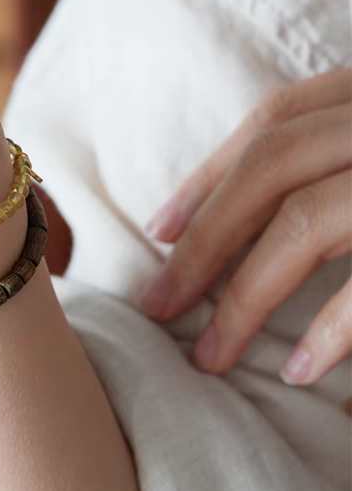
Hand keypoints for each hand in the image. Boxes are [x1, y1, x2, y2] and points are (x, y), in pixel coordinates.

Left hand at [140, 68, 351, 386]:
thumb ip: (326, 162)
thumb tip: (225, 227)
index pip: (276, 119)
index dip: (207, 176)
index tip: (157, 232)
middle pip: (273, 164)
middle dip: (203, 241)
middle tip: (157, 305)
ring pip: (307, 220)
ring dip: (244, 296)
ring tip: (209, 356)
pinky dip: (333, 331)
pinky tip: (295, 371)